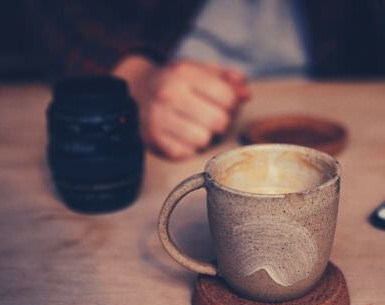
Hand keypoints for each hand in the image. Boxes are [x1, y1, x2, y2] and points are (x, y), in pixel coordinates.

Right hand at [113, 55, 249, 159]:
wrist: (138, 91)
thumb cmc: (178, 83)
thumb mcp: (202, 72)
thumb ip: (229, 80)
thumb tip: (246, 94)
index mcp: (184, 73)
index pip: (228, 98)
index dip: (232, 105)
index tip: (223, 104)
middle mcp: (168, 93)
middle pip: (219, 122)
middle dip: (221, 123)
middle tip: (210, 117)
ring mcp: (157, 117)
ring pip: (204, 140)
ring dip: (205, 137)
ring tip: (195, 126)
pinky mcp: (152, 139)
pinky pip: (187, 153)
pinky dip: (189, 148)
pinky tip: (182, 135)